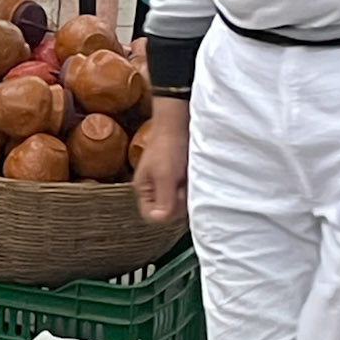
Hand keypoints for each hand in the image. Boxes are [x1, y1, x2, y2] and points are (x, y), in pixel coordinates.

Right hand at [133, 102, 189, 223]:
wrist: (180, 120)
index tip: (176, 199)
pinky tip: (195, 174)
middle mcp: (155, 188)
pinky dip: (194, 185)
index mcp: (144, 188)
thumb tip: (161, 219)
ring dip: (189, 192)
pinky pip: (189, 190)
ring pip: (180, 201)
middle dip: (179, 201)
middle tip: (184, 185)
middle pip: (168, 210)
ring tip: (190, 176)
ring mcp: (169, 182)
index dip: (166, 212)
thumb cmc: (168, 145)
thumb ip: (164, 199)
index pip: (152, 215)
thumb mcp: (164, 174)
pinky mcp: (181, 176)